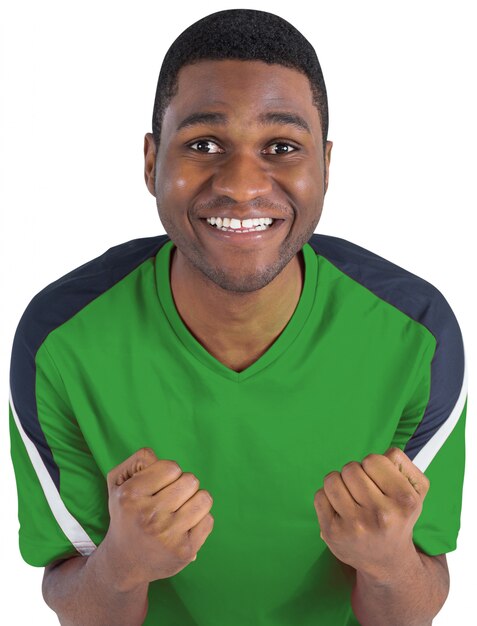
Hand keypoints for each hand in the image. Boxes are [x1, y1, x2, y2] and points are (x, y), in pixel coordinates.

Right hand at [103, 447, 213, 589]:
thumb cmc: (127, 514)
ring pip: (204, 498)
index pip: (172, 467)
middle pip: (191, 480)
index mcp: (131, 496)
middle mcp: (149, 516)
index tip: (159, 485)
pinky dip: (199, 520)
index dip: (169, 473)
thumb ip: (139, 460)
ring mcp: (168, 536)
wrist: (125, 563)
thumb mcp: (118, 483)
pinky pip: (209, 520)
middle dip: (183, 485)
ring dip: (195, 500)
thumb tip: (166, 462)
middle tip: (170, 499)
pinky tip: (184, 527)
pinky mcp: (185, 552)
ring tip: (180, 510)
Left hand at [313, 447, 429, 579]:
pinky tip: (340, 509)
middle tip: (363, 490)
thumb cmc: (399, 517)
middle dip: (355, 473)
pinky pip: (319, 495)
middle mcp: (381, 515)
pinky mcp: (332, 533)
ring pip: (332, 479)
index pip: (373, 460)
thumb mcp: (416, 492)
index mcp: (404, 501)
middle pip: (351, 468)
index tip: (378, 480)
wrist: (388, 562)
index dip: (373, 465)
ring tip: (350, 496)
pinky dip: (327, 497)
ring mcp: (355, 526)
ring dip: (339, 482)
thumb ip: (403, 464)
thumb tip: (386, 452)